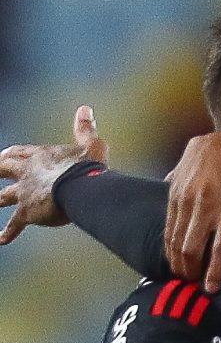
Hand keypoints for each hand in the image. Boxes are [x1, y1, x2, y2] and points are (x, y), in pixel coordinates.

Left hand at [0, 106, 108, 244]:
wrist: (78, 188)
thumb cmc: (86, 167)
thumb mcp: (89, 145)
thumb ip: (85, 128)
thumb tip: (85, 109)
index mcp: (39, 156)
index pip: (19, 153)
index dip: (12, 155)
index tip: (6, 157)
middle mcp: (26, 172)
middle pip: (3, 168)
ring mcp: (23, 192)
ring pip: (3, 197)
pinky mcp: (27, 211)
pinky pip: (14, 224)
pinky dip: (7, 233)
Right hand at [164, 131, 220, 289]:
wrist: (215, 143)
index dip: (215, 272)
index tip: (211, 289)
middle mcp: (205, 206)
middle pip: (192, 248)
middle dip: (190, 271)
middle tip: (193, 284)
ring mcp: (185, 200)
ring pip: (176, 240)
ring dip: (177, 261)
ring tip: (182, 274)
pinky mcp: (171, 194)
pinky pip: (168, 226)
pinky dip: (169, 245)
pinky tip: (173, 255)